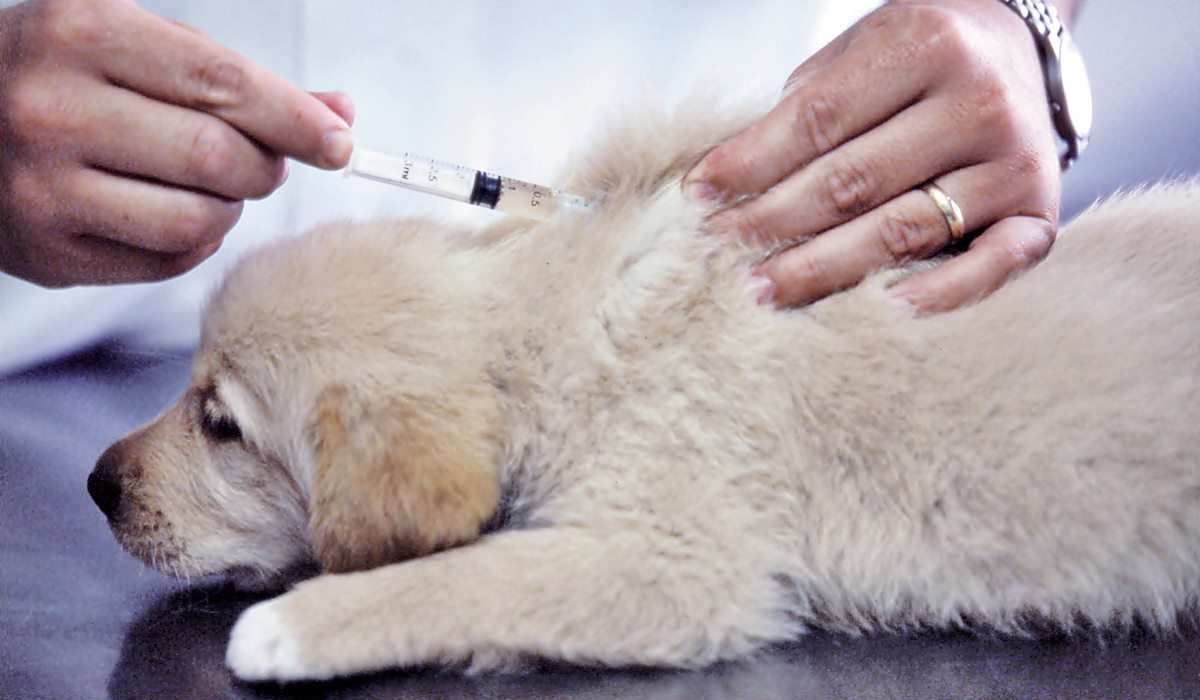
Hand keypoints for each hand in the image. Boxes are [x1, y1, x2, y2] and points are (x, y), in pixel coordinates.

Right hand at [0, 0, 355, 286]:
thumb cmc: (68, 75)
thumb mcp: (140, 46)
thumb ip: (238, 80)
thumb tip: (339, 112)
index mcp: (83, 32)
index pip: (224, 84)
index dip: (297, 119)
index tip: (341, 142)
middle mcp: (54, 108)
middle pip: (219, 157)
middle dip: (265, 165)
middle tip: (263, 160)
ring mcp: (43, 187)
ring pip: (199, 220)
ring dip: (230, 207)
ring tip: (207, 183)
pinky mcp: (48, 251)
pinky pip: (168, 261)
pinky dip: (195, 240)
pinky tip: (168, 209)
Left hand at [684, 0, 1062, 312]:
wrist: (1018, 55)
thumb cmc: (918, 63)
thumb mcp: (861, 53)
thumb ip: (806, 107)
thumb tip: (726, 184)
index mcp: (925, 45)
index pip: (818, 119)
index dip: (751, 163)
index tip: (697, 197)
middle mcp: (978, 103)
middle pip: (851, 181)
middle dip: (770, 224)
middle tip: (712, 257)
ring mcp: (1016, 163)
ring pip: (902, 231)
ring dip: (822, 269)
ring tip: (760, 292)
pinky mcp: (1039, 216)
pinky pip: (987, 269)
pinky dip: (934, 296)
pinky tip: (876, 313)